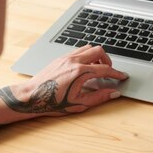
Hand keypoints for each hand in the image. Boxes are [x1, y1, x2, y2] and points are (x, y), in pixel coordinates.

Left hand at [13, 45, 127, 115]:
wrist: (31, 97)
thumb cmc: (52, 102)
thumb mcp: (79, 104)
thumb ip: (99, 97)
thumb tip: (114, 93)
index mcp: (80, 73)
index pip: (105, 69)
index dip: (117, 73)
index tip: (122, 76)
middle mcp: (74, 61)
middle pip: (99, 51)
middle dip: (108, 60)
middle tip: (109, 71)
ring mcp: (66, 58)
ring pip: (88, 48)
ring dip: (96, 56)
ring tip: (97, 69)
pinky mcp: (60, 58)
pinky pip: (78, 50)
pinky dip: (86, 56)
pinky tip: (85, 67)